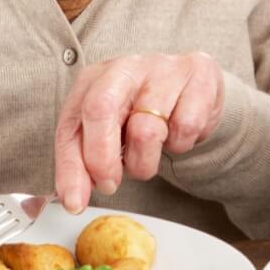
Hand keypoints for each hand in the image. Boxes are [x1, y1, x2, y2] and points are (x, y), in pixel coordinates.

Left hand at [53, 52, 225, 212]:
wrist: (193, 89)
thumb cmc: (144, 112)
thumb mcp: (108, 132)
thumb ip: (86, 161)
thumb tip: (74, 199)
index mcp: (94, 79)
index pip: (71, 124)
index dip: (71, 168)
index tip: (75, 202)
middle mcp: (125, 67)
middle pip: (100, 109)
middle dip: (102, 159)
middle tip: (110, 184)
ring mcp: (163, 67)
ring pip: (146, 129)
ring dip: (146, 161)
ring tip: (150, 155)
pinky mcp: (198, 73)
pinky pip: (185, 127)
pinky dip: (182, 144)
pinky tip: (178, 133)